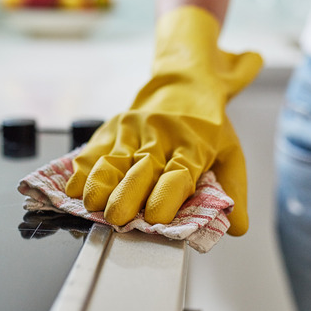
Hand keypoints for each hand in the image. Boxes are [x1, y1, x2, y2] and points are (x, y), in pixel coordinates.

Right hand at [65, 7, 262, 234]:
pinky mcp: (114, 127)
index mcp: (193, 145)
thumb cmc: (206, 125)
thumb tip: (237, 228)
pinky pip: (94, 150)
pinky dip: (82, 170)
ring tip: (92, 205)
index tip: (156, 217)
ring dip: (100, 183)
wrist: (184, 82)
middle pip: (142, 168)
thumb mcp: (230, 151)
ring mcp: (134, 130)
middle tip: (118, 218)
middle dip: (127, 195)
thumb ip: (232, 189)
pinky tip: (74, 188)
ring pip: (114, 159)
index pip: (179, 173)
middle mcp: (161, 136)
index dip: (166, 195)